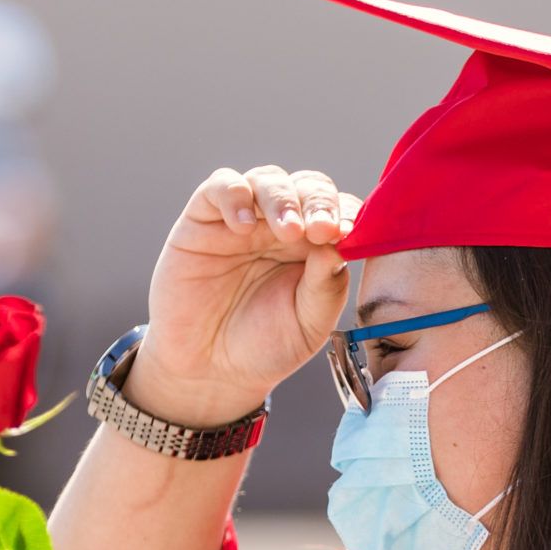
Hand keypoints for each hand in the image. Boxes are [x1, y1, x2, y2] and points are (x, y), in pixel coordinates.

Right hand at [138, 165, 361, 424]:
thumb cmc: (264, 346)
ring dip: (282, 199)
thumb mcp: (308, 324)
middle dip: (318, 202)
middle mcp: (282, 225)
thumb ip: (326, 286)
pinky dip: (234, 195)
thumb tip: (338, 242)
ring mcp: (244, 218)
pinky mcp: (203, 218)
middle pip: (307, 187)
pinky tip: (243, 225)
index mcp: (315, 246)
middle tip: (321, 229)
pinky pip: (220, 186)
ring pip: (268, 180)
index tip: (347, 234)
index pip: (339, 210)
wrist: (208, 370)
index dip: (346, 214)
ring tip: (288, 231)